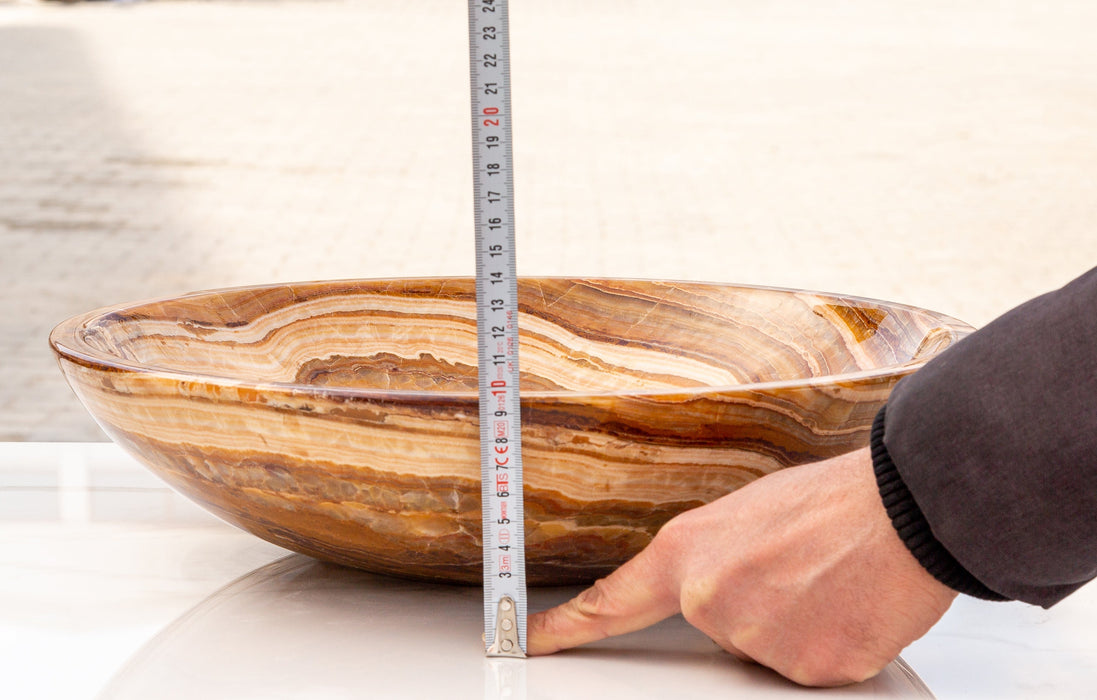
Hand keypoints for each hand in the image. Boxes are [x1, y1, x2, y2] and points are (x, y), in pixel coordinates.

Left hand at [527, 447, 956, 685]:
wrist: (904, 511)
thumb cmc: (832, 499)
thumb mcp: (748, 512)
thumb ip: (715, 557)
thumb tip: (716, 588)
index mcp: (689, 551)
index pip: (612, 601)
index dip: (569, 626)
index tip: (537, 639)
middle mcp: (711, 600)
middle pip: (713, 626)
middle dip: (747, 605)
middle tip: (791, 567)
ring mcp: (757, 641)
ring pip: (761, 649)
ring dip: (789, 624)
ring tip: (824, 578)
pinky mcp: (806, 671)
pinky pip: (804, 667)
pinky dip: (824, 642)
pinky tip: (844, 603)